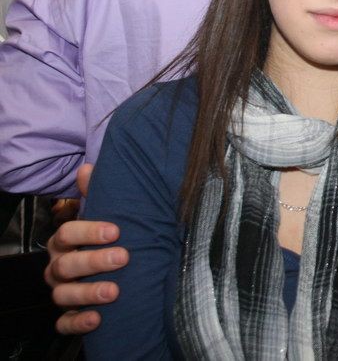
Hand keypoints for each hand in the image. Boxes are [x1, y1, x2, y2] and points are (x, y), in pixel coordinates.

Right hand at [44, 164, 127, 334]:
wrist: (118, 269)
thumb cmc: (109, 238)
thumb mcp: (106, 214)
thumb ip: (96, 194)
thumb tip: (88, 168)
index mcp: (66, 242)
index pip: (66, 234)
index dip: (88, 231)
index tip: (115, 230)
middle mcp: (60, 267)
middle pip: (66, 265)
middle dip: (93, 261)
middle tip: (122, 257)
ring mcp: (64, 291)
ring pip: (63, 295)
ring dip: (87, 293)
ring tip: (114, 292)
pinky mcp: (70, 314)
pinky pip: (64, 323)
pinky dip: (77, 322)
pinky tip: (97, 319)